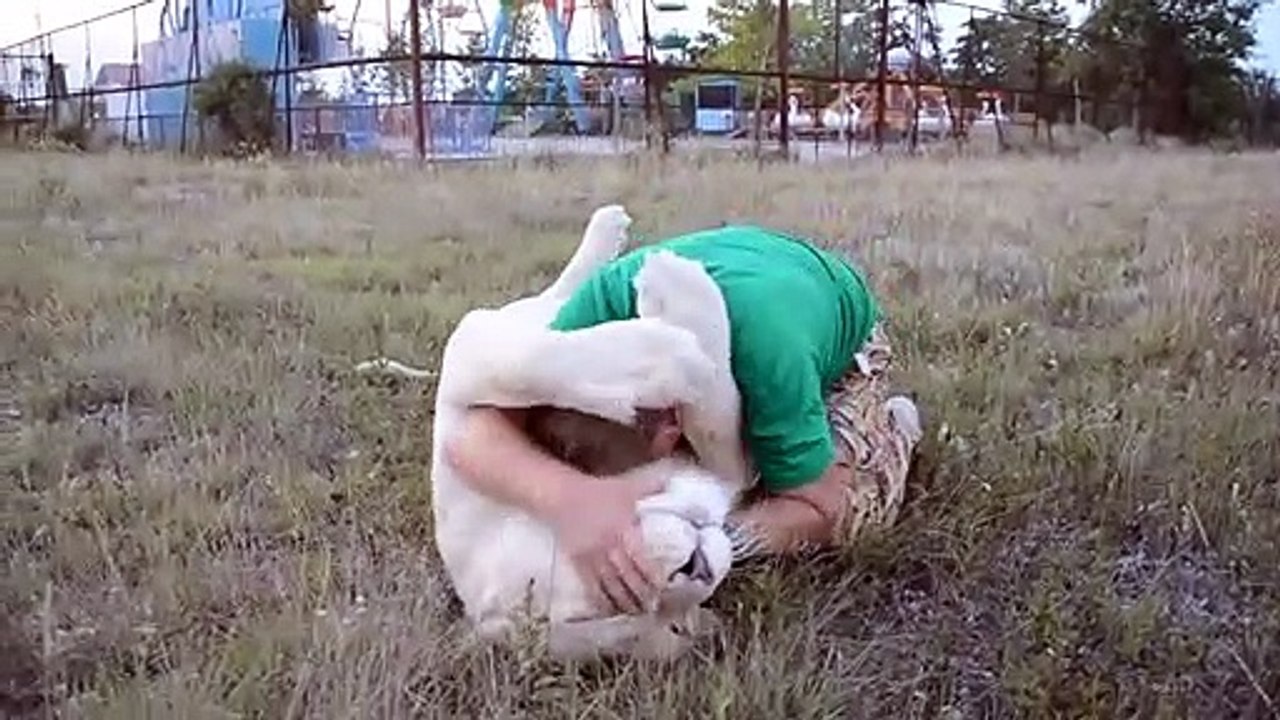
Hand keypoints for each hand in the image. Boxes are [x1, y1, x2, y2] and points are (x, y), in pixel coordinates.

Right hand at [549, 475, 665, 614]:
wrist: (563, 496)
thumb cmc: (598, 492)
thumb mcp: (626, 487)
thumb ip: (650, 487)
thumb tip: (671, 481)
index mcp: (623, 529)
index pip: (640, 557)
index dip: (652, 575)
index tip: (663, 589)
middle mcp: (609, 545)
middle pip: (627, 575)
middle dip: (641, 594)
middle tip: (654, 608)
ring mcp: (592, 556)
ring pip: (610, 584)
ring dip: (624, 601)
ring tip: (637, 614)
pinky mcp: (579, 562)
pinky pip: (591, 585)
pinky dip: (601, 600)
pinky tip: (610, 610)